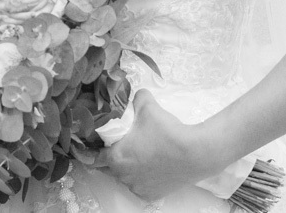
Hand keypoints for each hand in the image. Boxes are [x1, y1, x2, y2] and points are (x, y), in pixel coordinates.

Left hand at [95, 90, 214, 200]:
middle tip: (123, 142)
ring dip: (127, 166)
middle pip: (110, 166)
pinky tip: (149, 164)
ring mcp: (138, 188)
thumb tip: (131, 94)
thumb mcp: (146, 104)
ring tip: (139, 152)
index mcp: (116, 157)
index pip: (96, 155)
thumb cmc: (166, 130)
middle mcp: (123, 176)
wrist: (194, 153)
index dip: (98, 145)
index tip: (104, 139)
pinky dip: (141, 177)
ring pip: (125, 176)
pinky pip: (139, 184)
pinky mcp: (151, 195)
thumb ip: (134, 97)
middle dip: (113, 155)